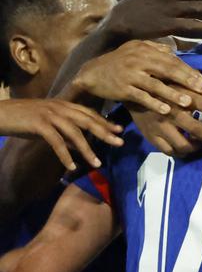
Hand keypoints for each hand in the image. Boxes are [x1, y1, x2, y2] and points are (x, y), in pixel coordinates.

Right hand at [0, 98, 122, 170]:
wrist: (1, 114)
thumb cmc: (24, 119)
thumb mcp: (48, 124)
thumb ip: (64, 132)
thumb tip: (80, 145)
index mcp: (63, 105)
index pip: (88, 113)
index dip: (104, 121)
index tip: (119, 130)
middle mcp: (59, 107)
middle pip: (87, 120)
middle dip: (105, 132)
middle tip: (120, 142)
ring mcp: (49, 115)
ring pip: (74, 132)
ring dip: (87, 149)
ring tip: (97, 163)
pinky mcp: (39, 124)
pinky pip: (56, 142)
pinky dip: (65, 155)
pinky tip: (72, 167)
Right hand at [69, 39, 201, 114]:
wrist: (93, 72)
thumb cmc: (119, 62)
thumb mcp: (135, 49)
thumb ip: (155, 49)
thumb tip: (174, 51)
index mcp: (145, 50)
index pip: (171, 60)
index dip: (188, 70)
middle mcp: (138, 59)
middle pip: (166, 69)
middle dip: (185, 79)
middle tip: (201, 90)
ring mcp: (130, 74)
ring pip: (155, 84)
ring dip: (172, 94)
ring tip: (187, 102)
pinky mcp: (122, 88)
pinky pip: (141, 97)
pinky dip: (153, 103)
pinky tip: (165, 110)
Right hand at [128, 80, 201, 156]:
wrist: (133, 89)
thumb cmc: (164, 83)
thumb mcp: (184, 81)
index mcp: (181, 95)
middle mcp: (171, 112)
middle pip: (198, 130)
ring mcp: (160, 126)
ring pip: (184, 145)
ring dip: (197, 146)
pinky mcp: (152, 136)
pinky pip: (170, 151)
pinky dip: (182, 151)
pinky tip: (188, 145)